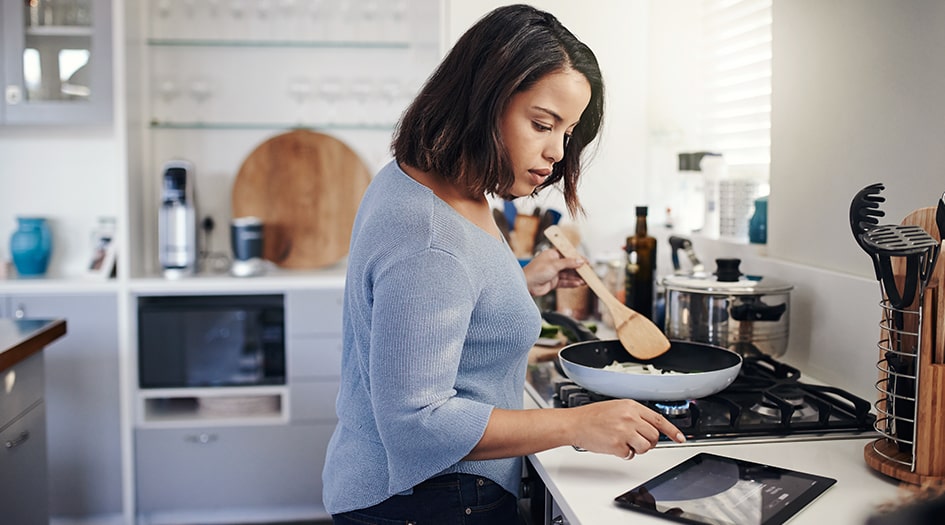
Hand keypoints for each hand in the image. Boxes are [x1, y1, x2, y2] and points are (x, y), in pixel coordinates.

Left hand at [523, 248, 585, 296]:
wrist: (526, 285)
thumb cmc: (536, 271)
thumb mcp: (554, 264)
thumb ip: (568, 263)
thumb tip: (580, 260)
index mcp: (552, 254)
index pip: (568, 254)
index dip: (578, 258)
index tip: (586, 262)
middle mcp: (553, 263)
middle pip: (570, 265)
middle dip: (579, 269)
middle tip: (588, 273)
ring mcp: (553, 273)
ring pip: (568, 275)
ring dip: (577, 278)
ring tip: (585, 281)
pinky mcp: (553, 282)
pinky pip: (565, 282)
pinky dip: (572, 283)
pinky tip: (578, 284)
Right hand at [565, 399, 685, 458]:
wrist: (574, 423)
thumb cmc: (592, 416)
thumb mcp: (617, 407)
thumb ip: (635, 415)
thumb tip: (651, 427)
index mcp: (631, 406)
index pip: (659, 419)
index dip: (672, 430)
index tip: (680, 438)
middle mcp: (630, 417)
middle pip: (654, 436)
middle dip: (648, 442)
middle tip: (636, 440)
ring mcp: (624, 431)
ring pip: (646, 447)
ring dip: (638, 449)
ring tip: (625, 443)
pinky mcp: (617, 445)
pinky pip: (630, 455)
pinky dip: (624, 454)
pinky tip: (614, 446)